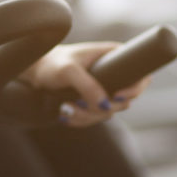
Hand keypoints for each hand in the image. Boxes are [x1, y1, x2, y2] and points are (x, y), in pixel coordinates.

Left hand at [21, 42, 150, 126]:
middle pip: (124, 101)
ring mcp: (103, 88)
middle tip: (78, 104)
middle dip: (102, 108)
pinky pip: (94, 118)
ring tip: (65, 108)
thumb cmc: (51, 64)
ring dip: (87, 116)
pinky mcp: (92, 101)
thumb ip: (87, 85)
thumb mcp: (68, 71)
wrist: (34, 71)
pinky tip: (65, 113)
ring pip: (108, 112)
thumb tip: (107, 106)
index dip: (136, 89)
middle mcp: (112, 73)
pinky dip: (80, 120)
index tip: (118, 96)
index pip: (141, 75)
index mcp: (113, 57)